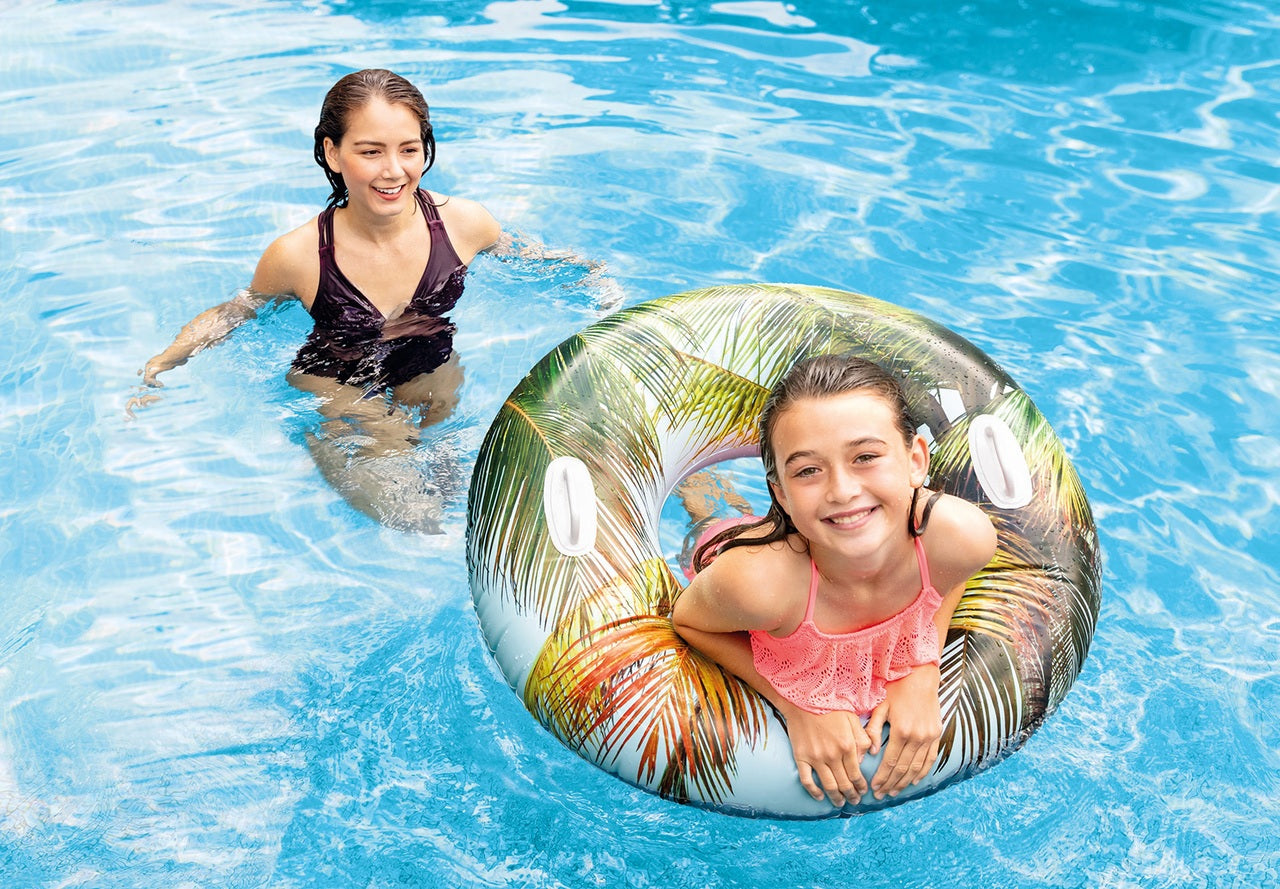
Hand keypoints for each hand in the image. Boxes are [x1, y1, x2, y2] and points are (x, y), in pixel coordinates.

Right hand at [780, 705, 873, 806]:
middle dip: (851, 795)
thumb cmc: (830, 707)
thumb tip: (865, 759)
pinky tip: (819, 796)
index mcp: (848, 746)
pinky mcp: (801, 757)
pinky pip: (807, 780)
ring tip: (839, 803)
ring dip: (836, 798)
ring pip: (828, 785)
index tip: (863, 792)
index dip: (861, 787)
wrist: (803, 699)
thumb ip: (863, 739)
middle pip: (844, 783)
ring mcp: (816, 758)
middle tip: (854, 801)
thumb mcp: (853, 719)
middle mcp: (833, 755)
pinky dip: (814, 791)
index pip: (857, 774)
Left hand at [864, 664, 942, 799]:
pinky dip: (922, 772)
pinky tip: (914, 781)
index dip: (882, 777)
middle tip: (881, 795)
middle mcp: (917, 736)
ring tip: (894, 791)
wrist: (921, 678)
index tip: (874, 788)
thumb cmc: (896, 690)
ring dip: (905, 782)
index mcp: (901, 730)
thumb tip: (870, 752)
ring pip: (917, 767)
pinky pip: (930, 759)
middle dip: (891, 783)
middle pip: (903, 768)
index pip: (891, 762)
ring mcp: (929, 737)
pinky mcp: (937, 735)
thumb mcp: (880, 707)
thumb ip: (873, 730)